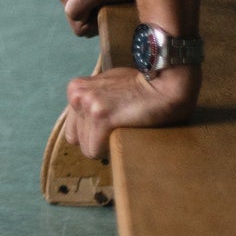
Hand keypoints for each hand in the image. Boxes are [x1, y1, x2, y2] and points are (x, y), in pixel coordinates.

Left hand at [60, 63, 198, 159]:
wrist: (164, 85)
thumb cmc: (140, 87)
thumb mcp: (107, 87)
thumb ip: (91, 100)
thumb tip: (85, 122)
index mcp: (75, 89)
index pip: (71, 128)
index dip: (91, 133)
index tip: (109, 128)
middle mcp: (77, 96)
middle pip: (77, 139)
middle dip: (96, 140)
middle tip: (117, 130)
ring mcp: (88, 105)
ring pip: (87, 147)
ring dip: (105, 146)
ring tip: (122, 130)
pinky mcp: (102, 117)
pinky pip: (96, 150)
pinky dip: (109, 150)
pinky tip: (123, 135)